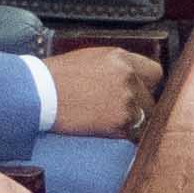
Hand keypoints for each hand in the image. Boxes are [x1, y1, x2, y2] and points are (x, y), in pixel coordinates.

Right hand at [44, 42, 158, 136]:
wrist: (38, 94)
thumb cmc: (56, 77)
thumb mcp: (90, 58)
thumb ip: (116, 67)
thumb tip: (132, 79)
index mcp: (121, 58)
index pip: (155, 73)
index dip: (146, 85)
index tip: (139, 92)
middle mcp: (128, 76)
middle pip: (151, 97)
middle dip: (139, 106)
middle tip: (116, 110)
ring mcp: (126, 100)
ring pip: (145, 117)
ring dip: (131, 122)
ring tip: (107, 120)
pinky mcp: (120, 122)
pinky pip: (133, 133)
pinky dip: (123, 135)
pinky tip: (104, 130)